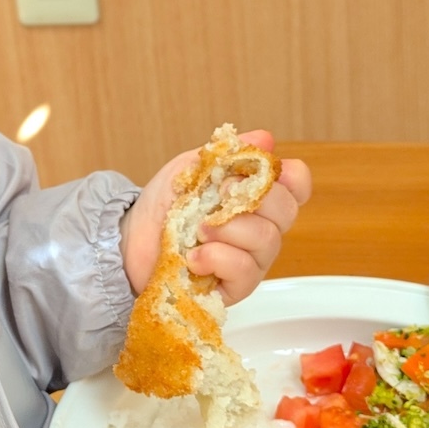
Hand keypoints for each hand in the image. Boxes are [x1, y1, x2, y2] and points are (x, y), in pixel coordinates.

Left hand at [120, 130, 310, 305]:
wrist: (130, 241)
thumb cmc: (164, 207)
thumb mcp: (190, 169)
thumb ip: (226, 154)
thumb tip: (265, 139)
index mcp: (256, 198)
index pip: (298, 186)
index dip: (291, 177)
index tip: (261, 172)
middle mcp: (261, 230)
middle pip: (287, 211)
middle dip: (253, 197)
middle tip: (218, 194)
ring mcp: (252, 261)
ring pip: (268, 241)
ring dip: (229, 228)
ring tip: (198, 229)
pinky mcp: (234, 288)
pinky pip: (245, 271)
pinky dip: (218, 258)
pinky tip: (194, 257)